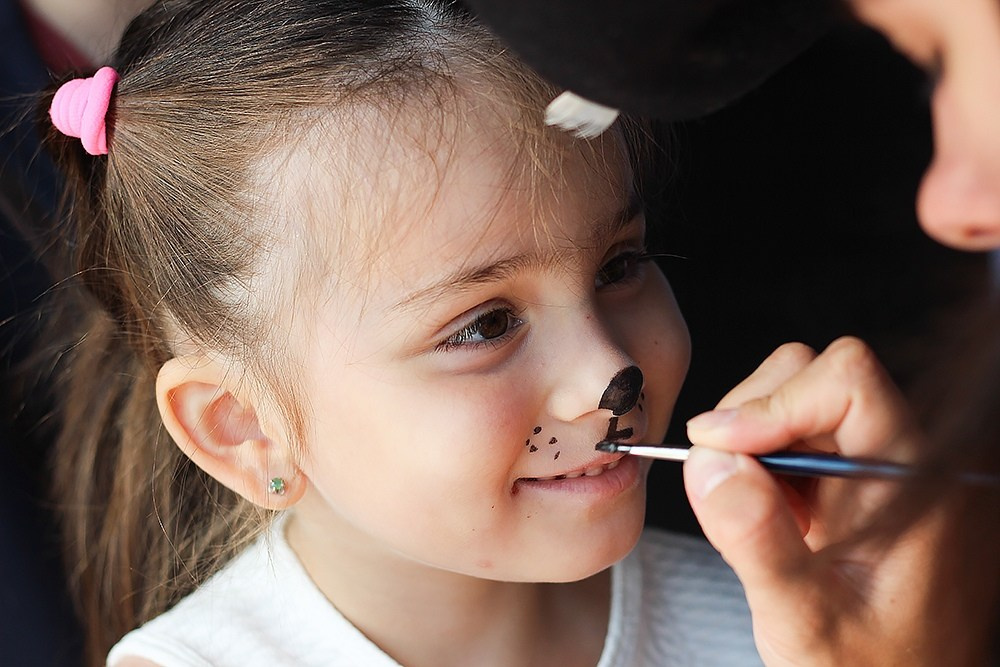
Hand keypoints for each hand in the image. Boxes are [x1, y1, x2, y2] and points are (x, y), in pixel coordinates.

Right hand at [683, 337, 973, 665]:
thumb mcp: (806, 622)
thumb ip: (759, 542)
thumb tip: (710, 463)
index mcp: (913, 482)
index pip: (847, 380)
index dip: (774, 402)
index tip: (721, 446)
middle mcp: (905, 459)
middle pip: (816, 373)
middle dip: (753, 417)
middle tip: (725, 478)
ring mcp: (880, 465)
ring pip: (798, 394)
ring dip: (752, 439)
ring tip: (751, 506)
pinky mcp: (855, 476)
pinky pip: (794, 433)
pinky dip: (759, 458)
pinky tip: (767, 513)